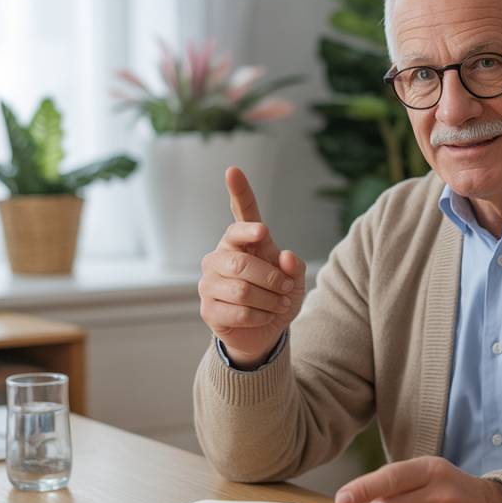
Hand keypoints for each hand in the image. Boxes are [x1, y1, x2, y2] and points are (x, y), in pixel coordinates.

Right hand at [199, 166, 305, 367]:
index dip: (239, 192)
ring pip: (243, 290)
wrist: (265, 331)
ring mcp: (209, 281)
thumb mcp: (295, 280)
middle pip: (243, 263)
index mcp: (243, 240)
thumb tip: (284, 255)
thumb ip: (294, 266)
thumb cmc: (278, 297)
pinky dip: (260, 317)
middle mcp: (220, 255)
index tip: (234, 171)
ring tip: (278, 305)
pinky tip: (262, 317)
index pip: (241, 212)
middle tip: (287, 289)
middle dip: (273, 280)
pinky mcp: (207, 307)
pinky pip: (238, 312)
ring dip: (270, 301)